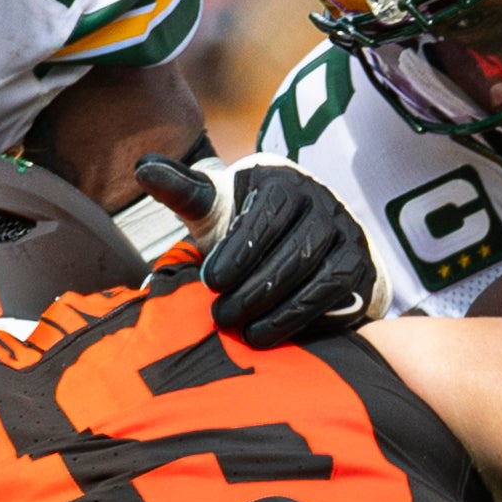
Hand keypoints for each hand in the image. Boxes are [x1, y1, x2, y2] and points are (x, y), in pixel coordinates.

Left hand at [135, 154, 386, 346]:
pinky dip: (304, 316)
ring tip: (244, 331)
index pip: (267, 213)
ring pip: (318, 272)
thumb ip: (182, 190)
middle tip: (221, 316)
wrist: (301, 243)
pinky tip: (272, 334)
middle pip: (295, 247)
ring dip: (279, 307)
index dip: (239, 249)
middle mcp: (322, 203)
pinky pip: (335, 293)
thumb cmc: (248, 226)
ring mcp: (347, 234)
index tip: (211, 281)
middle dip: (255, 287)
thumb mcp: (215, 207)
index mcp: (283, 182)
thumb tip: (142, 167)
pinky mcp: (360, 267)